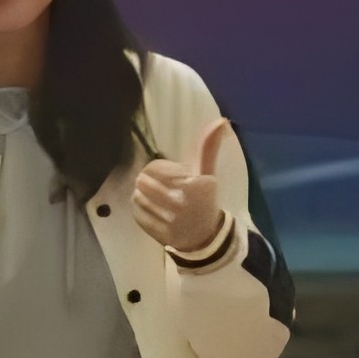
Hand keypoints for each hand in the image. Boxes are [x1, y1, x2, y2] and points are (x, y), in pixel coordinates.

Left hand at [132, 121, 235, 258]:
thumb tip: (221, 121)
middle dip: (149, 182)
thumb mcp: (207, 174)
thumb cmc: (203, 199)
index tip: (171, 177)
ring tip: (157, 200)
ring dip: (143, 196)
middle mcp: (180, 202)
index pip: (154, 168)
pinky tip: (154, 213)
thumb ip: (208, 148)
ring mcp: (167, 219)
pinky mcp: (156, 232)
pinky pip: (136, 213)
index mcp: (193, 185)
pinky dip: (141, 211)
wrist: (204, 236)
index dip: (158, 170)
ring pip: (137, 196)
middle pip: (143, 181)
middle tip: (160, 188)